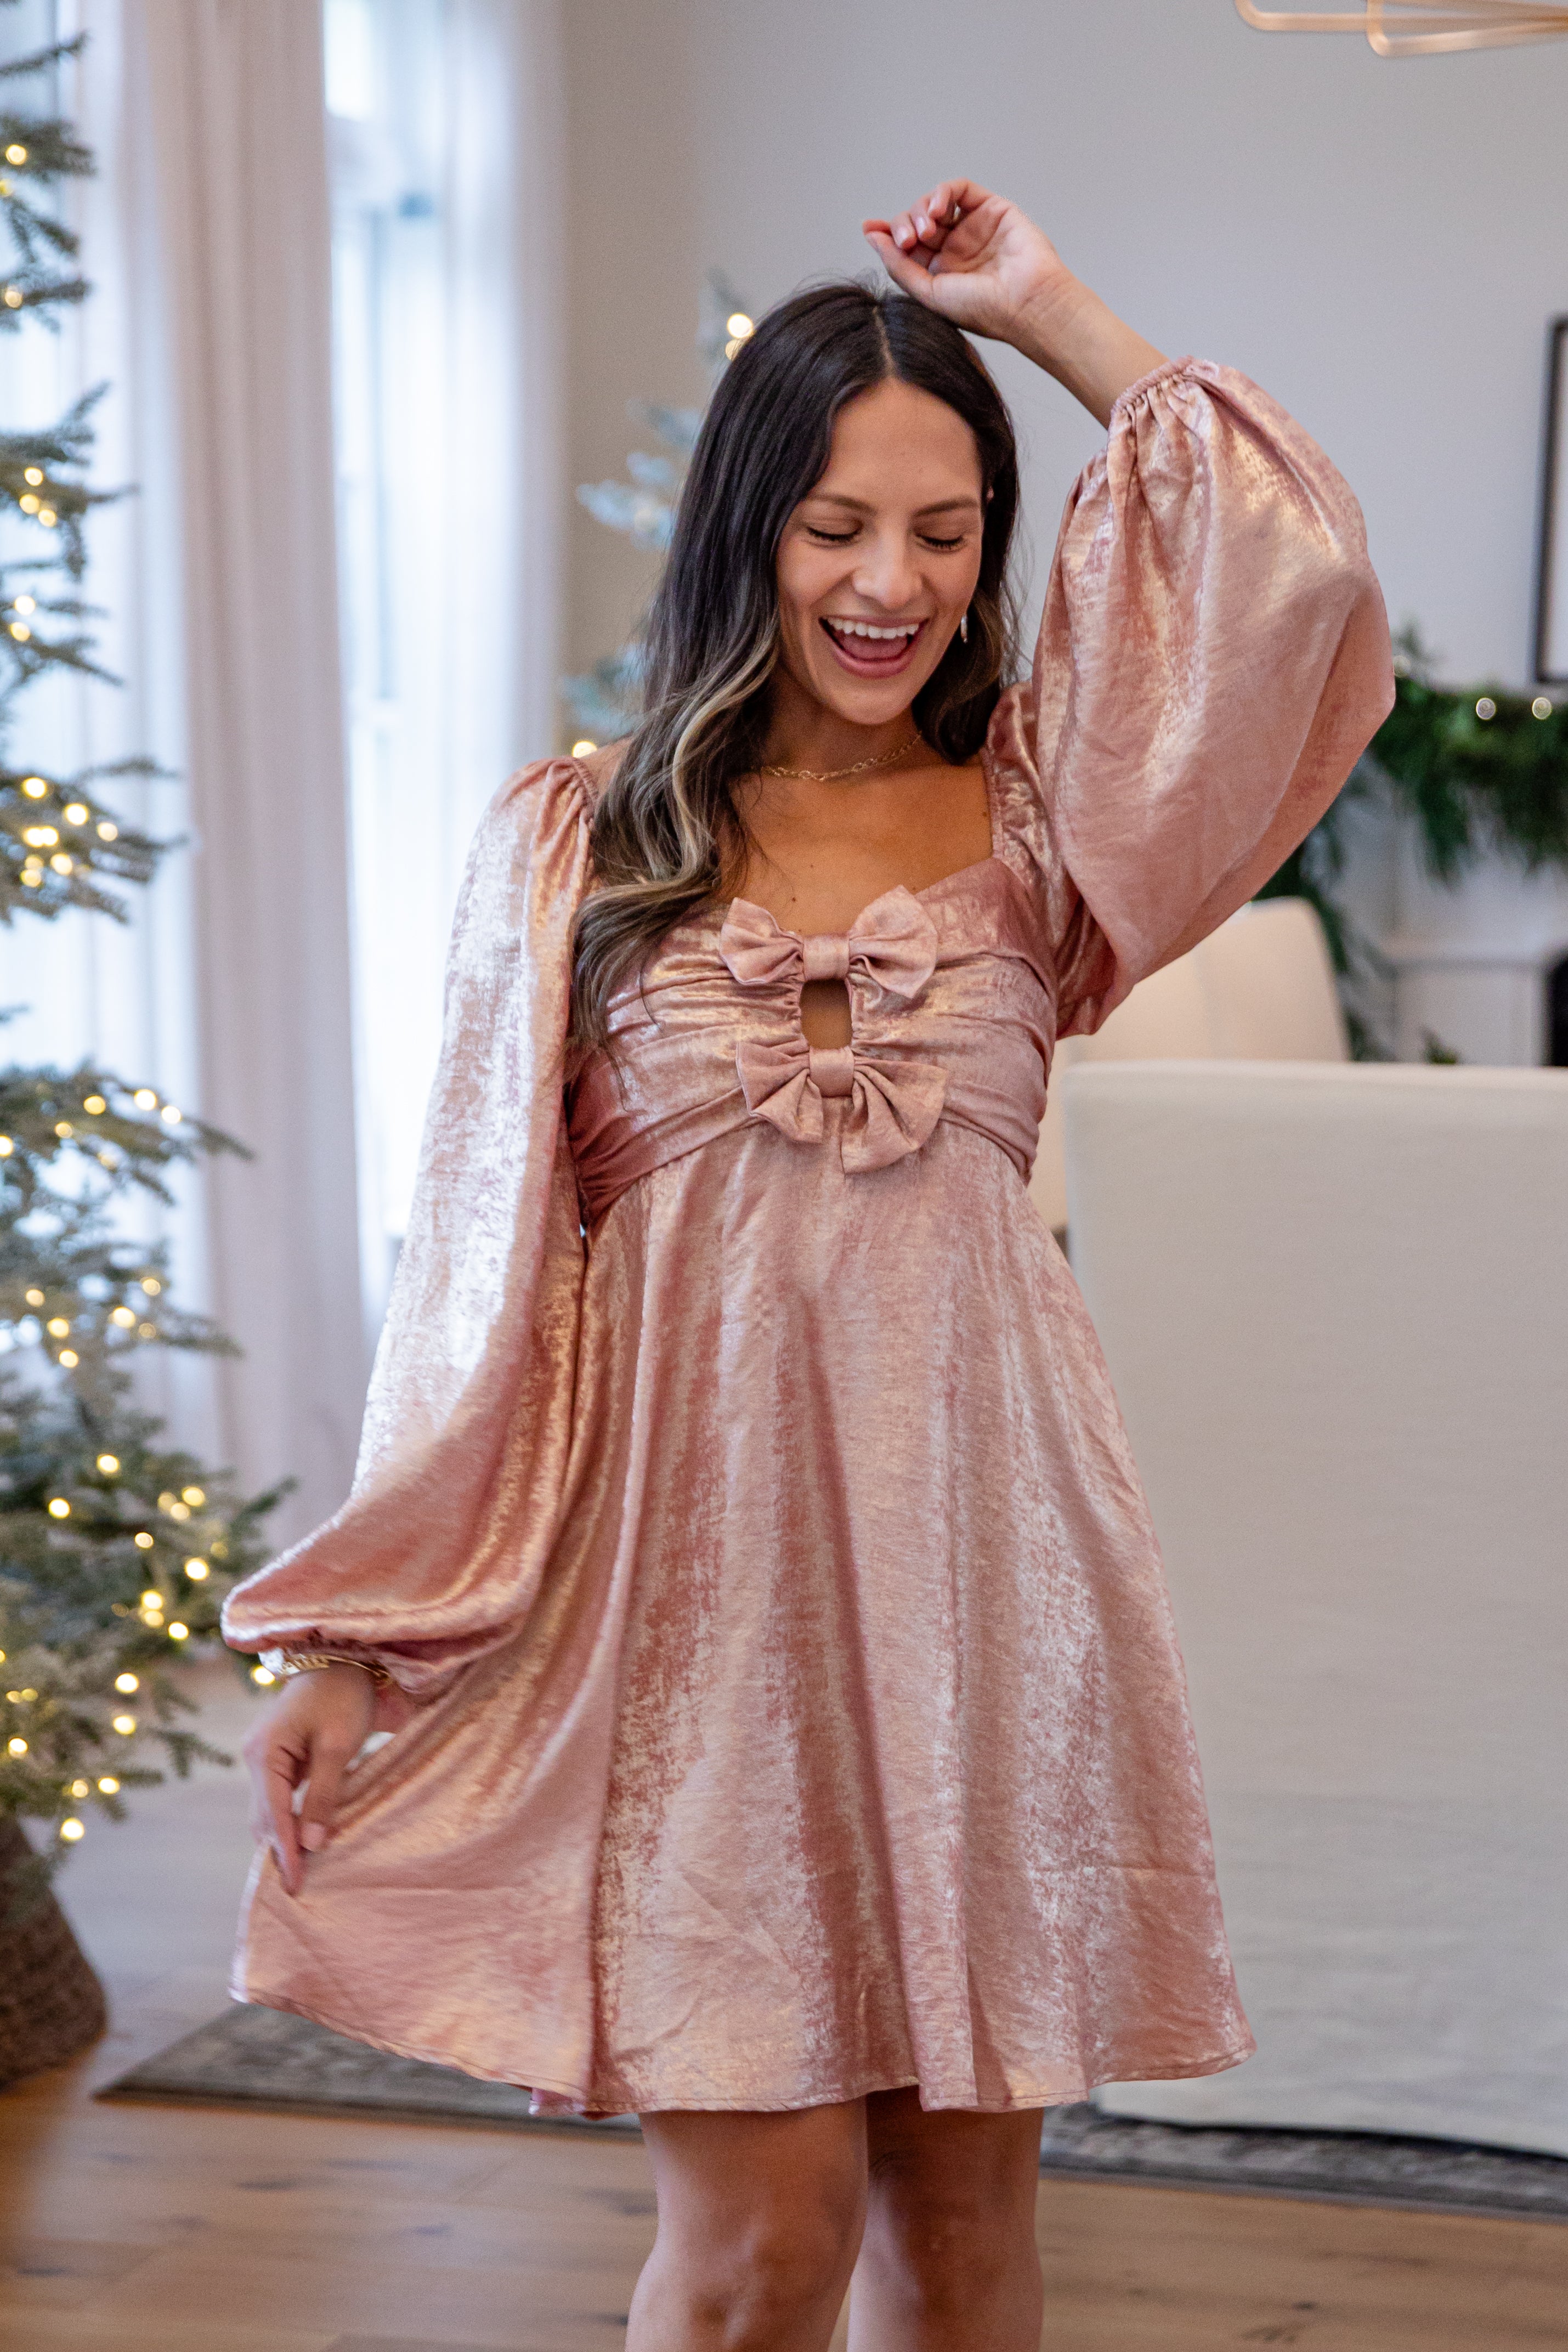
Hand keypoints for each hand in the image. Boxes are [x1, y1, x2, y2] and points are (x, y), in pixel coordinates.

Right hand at [243, 1663, 378, 1894]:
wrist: (342, 1660)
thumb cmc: (343, 1696)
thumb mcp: (338, 1745)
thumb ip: (324, 1794)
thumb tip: (313, 1843)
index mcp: (264, 1752)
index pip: (273, 1815)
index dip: (285, 1851)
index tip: (295, 1884)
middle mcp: (255, 1757)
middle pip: (264, 1817)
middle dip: (280, 1851)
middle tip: (297, 1890)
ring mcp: (263, 1758)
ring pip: (269, 1811)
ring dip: (283, 1839)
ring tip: (300, 1874)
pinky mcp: (277, 1759)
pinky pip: (279, 1799)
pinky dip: (289, 1821)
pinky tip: (304, 1841)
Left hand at [863, 178, 1073, 351]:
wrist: (1027, 302)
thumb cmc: (983, 309)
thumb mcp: (929, 293)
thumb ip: (899, 265)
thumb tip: (871, 236)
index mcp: (940, 274)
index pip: (906, 246)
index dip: (886, 234)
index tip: (869, 228)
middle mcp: (955, 250)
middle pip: (916, 222)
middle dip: (904, 225)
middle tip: (908, 240)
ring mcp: (973, 228)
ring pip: (934, 204)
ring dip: (920, 210)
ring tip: (926, 230)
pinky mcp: (991, 209)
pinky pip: (959, 190)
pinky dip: (941, 193)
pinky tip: (937, 209)